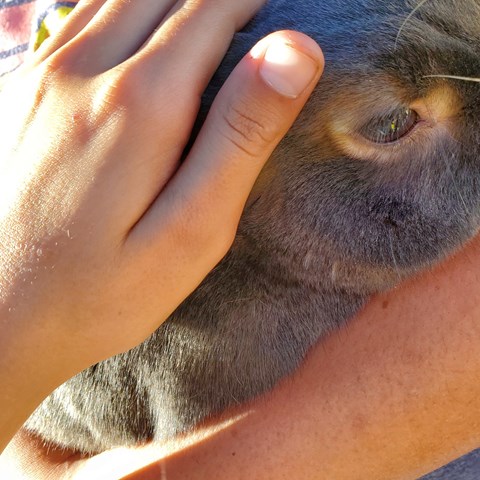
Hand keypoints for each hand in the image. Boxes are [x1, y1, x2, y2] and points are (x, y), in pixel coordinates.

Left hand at [0, 0, 322, 449]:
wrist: (1, 318)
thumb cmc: (106, 289)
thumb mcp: (193, 228)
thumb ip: (241, 135)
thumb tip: (293, 51)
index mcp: (141, 103)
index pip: (210, 11)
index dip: (252, 5)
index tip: (279, 20)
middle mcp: (83, 70)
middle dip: (215, 1)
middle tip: (249, 23)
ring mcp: (40, 75)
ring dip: (170, 3)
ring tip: (205, 32)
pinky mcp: (19, 92)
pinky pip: (78, 22)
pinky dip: (123, 15)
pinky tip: (141, 46)